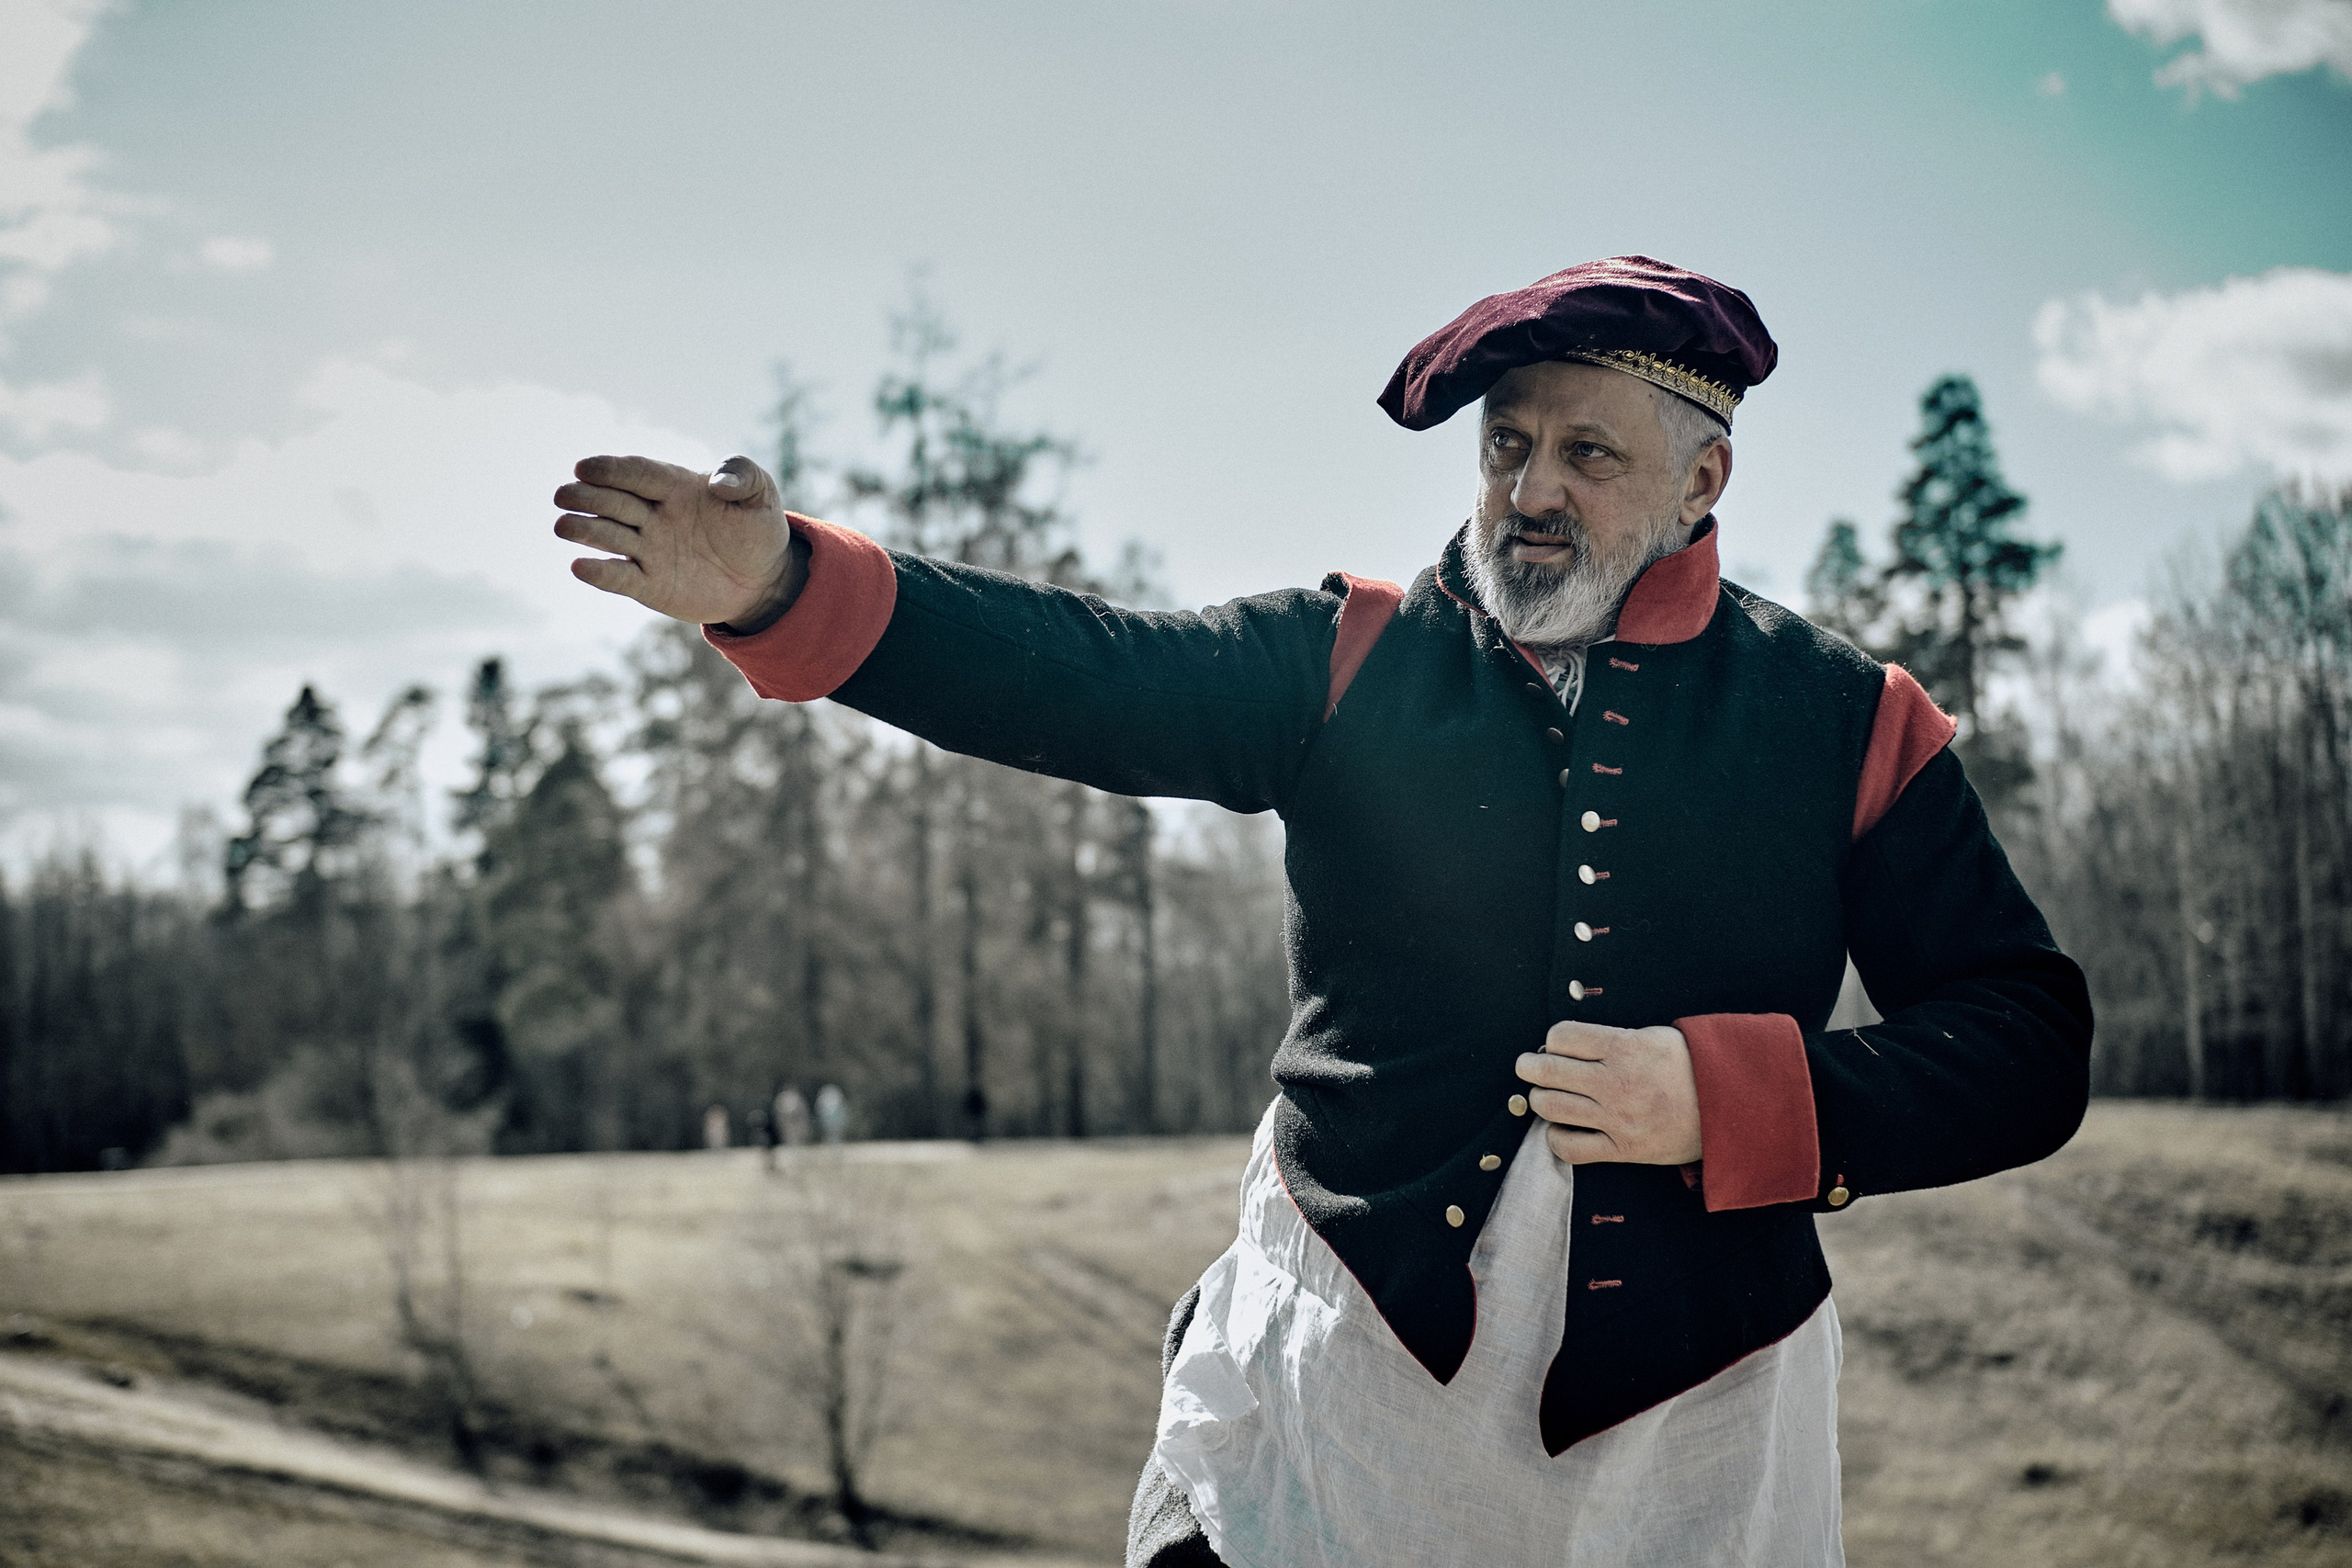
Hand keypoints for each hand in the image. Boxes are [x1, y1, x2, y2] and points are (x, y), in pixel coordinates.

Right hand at [553, 453, 808, 628]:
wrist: (763, 579)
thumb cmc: (757, 528)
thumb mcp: (762, 494)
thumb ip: (744, 477)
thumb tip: (719, 485)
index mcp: (674, 486)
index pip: (636, 473)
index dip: (610, 470)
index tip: (584, 468)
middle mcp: (654, 516)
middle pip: (614, 502)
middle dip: (587, 497)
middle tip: (564, 494)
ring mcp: (649, 550)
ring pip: (610, 537)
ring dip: (585, 531)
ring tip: (563, 526)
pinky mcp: (649, 585)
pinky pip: (621, 578)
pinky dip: (600, 574)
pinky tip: (580, 567)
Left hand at [1515, 1021, 1701, 1165]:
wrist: (1730, 1106)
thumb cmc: (1692, 1066)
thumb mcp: (1654, 1037)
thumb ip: (1612, 1039)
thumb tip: (1570, 1044)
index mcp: (1624, 1048)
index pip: (1561, 1037)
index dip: (1553, 1039)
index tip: (1556, 1045)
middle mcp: (1616, 1083)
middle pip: (1547, 1071)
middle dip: (1529, 1066)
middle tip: (1528, 1066)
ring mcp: (1618, 1118)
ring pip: (1552, 1108)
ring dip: (1539, 1099)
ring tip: (1544, 1095)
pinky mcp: (1623, 1148)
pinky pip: (1571, 1148)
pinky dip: (1556, 1138)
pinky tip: (1561, 1128)